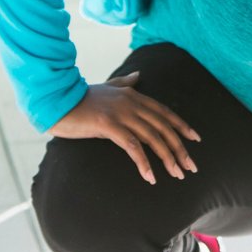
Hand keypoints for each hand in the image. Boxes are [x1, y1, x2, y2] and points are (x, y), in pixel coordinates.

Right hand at [48, 71, 200, 184]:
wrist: (56, 101)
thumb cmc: (80, 98)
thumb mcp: (106, 88)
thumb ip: (124, 83)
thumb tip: (138, 75)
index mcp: (133, 95)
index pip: (165, 112)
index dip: (182, 126)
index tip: (196, 140)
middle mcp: (131, 102)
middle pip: (163, 128)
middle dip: (180, 148)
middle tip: (191, 167)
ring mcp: (121, 113)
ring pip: (152, 138)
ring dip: (167, 158)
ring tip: (177, 174)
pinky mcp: (108, 125)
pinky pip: (132, 147)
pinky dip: (143, 162)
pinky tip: (150, 176)